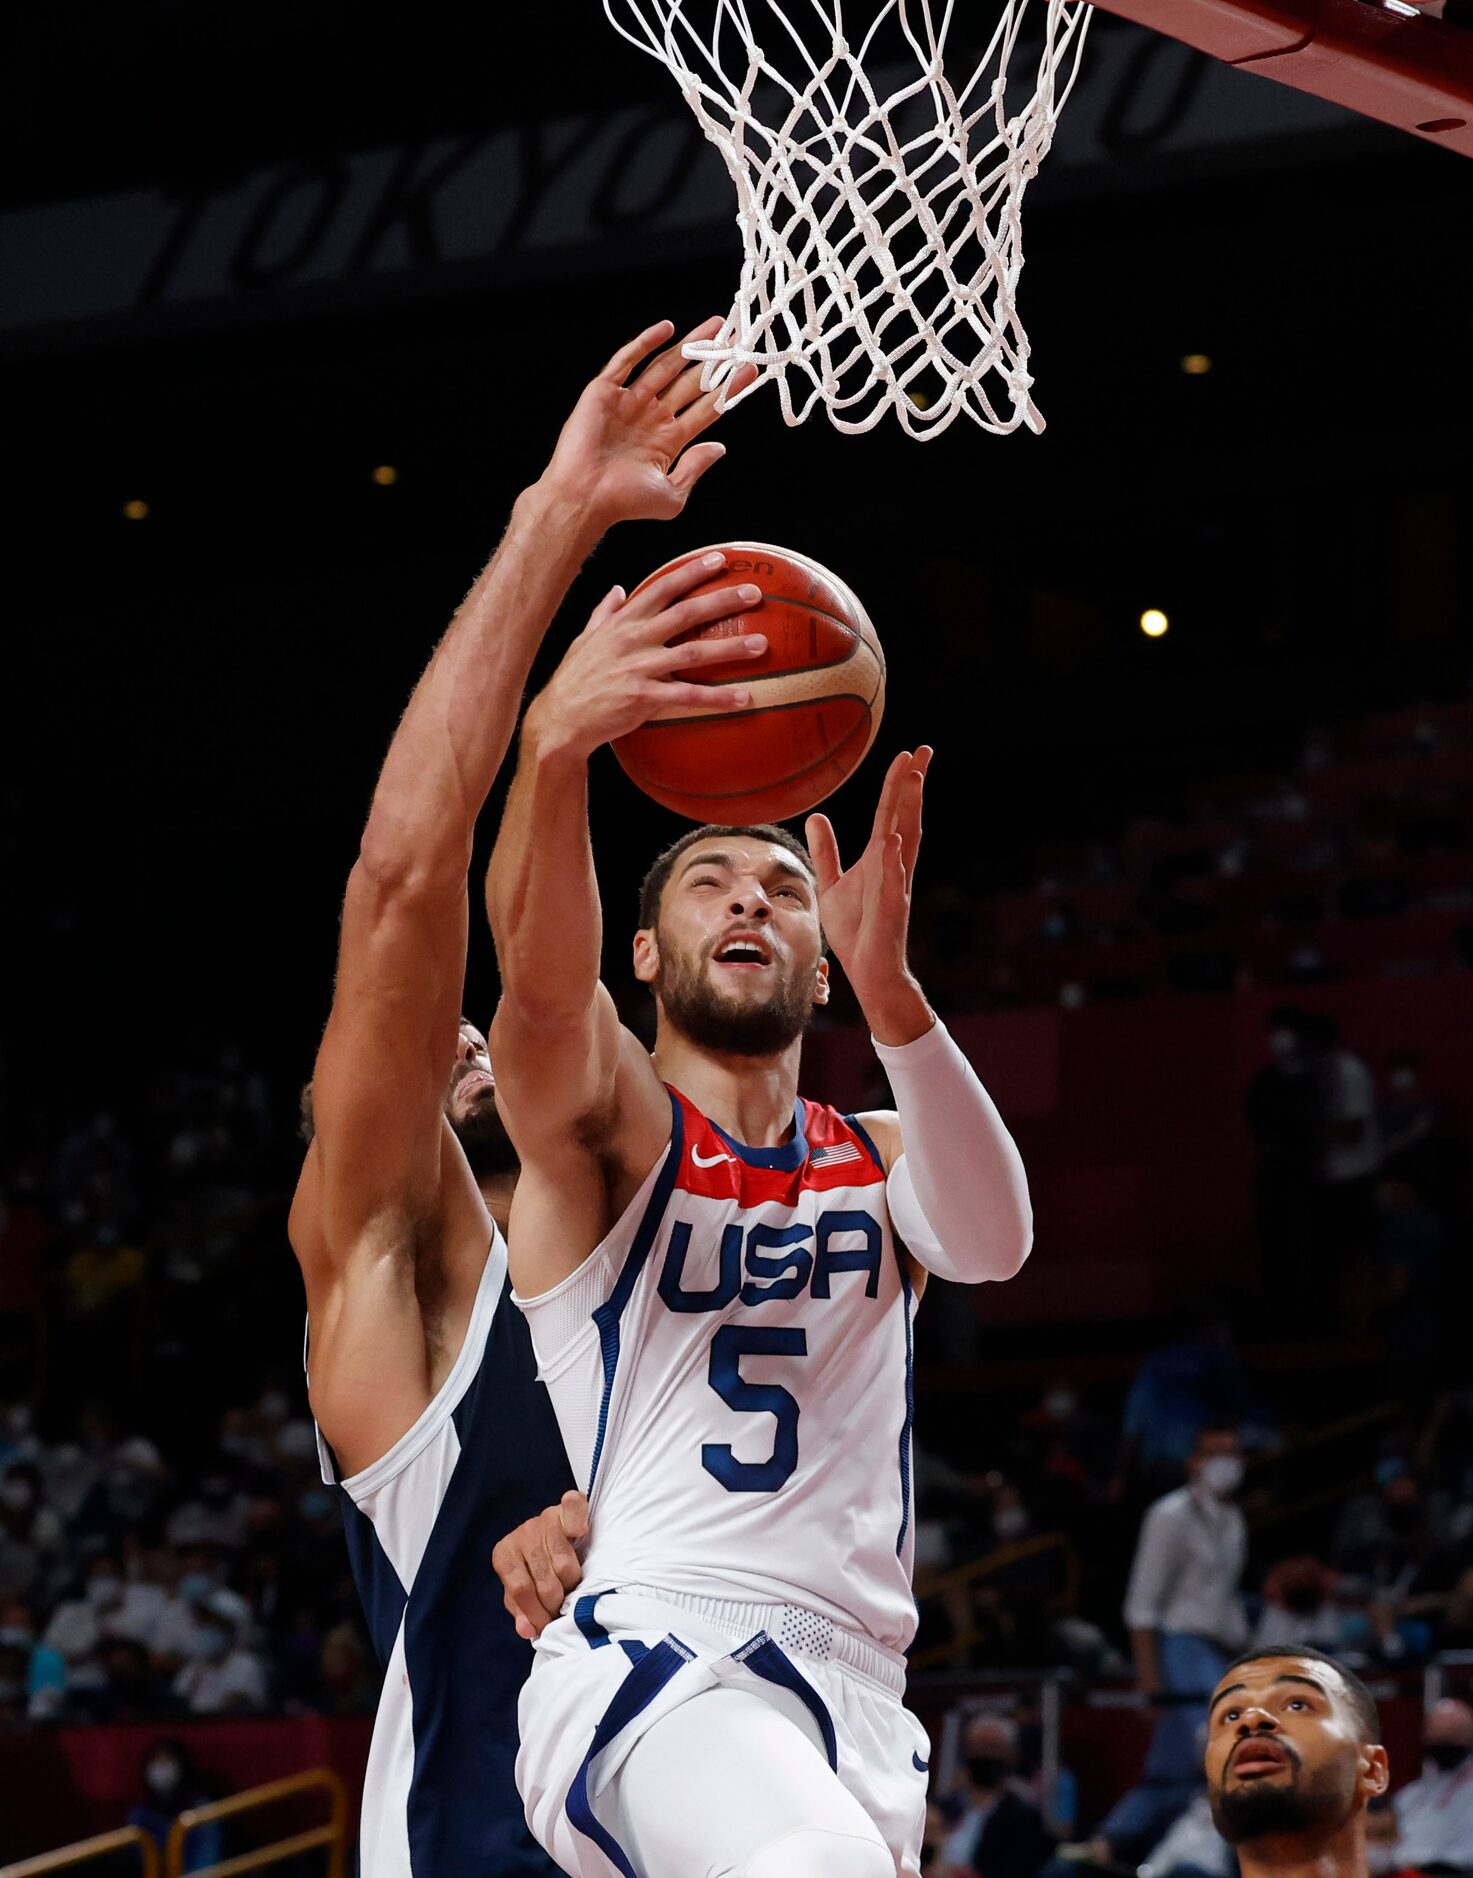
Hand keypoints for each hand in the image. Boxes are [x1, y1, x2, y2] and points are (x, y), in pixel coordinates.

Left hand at [491, 1489, 589, 1639]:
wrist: (547, 1532)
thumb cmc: (532, 1567)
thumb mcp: (521, 1589)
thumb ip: (521, 1609)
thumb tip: (527, 1630)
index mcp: (505, 1554)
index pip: (520, 1589)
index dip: (535, 1612)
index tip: (546, 1625)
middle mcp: (523, 1534)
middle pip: (545, 1581)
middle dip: (556, 1602)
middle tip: (561, 1607)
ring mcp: (544, 1520)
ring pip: (565, 1563)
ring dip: (572, 1581)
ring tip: (570, 1585)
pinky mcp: (565, 1509)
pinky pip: (574, 1511)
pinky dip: (579, 1522)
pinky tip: (580, 1534)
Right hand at [525, 551, 766, 761]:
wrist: (559, 719)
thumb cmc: (574, 679)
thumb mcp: (584, 638)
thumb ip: (604, 612)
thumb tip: (617, 588)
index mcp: (623, 621)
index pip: (663, 587)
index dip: (692, 571)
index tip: (720, 558)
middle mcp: (633, 639)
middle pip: (686, 612)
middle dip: (722, 600)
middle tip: (754, 592)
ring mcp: (639, 667)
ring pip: (693, 652)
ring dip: (730, 648)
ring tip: (761, 644)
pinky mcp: (644, 698)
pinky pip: (688, 696)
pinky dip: (718, 698)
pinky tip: (745, 698)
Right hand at [540, 319, 757, 532]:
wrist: (584, 498)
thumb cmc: (624, 503)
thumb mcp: (672, 494)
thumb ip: (695, 468)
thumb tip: (719, 448)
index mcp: (669, 439)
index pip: (707, 407)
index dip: (728, 389)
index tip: (750, 370)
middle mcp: (652, 417)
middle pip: (690, 381)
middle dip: (714, 360)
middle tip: (737, 338)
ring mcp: (629, 402)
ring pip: (665, 365)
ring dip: (689, 344)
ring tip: (715, 326)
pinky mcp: (605, 392)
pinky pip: (627, 361)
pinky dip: (645, 343)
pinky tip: (667, 329)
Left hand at [805, 748, 932, 1041]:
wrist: (867, 971)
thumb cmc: (855, 930)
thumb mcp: (832, 884)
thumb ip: (826, 852)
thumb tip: (816, 817)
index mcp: (881, 858)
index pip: (893, 813)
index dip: (900, 784)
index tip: (910, 754)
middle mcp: (893, 866)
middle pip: (905, 816)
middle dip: (913, 783)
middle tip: (923, 749)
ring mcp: (895, 886)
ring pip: (905, 840)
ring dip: (909, 809)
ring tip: (913, 778)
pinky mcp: (890, 910)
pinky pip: (892, 882)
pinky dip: (893, 861)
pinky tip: (893, 841)